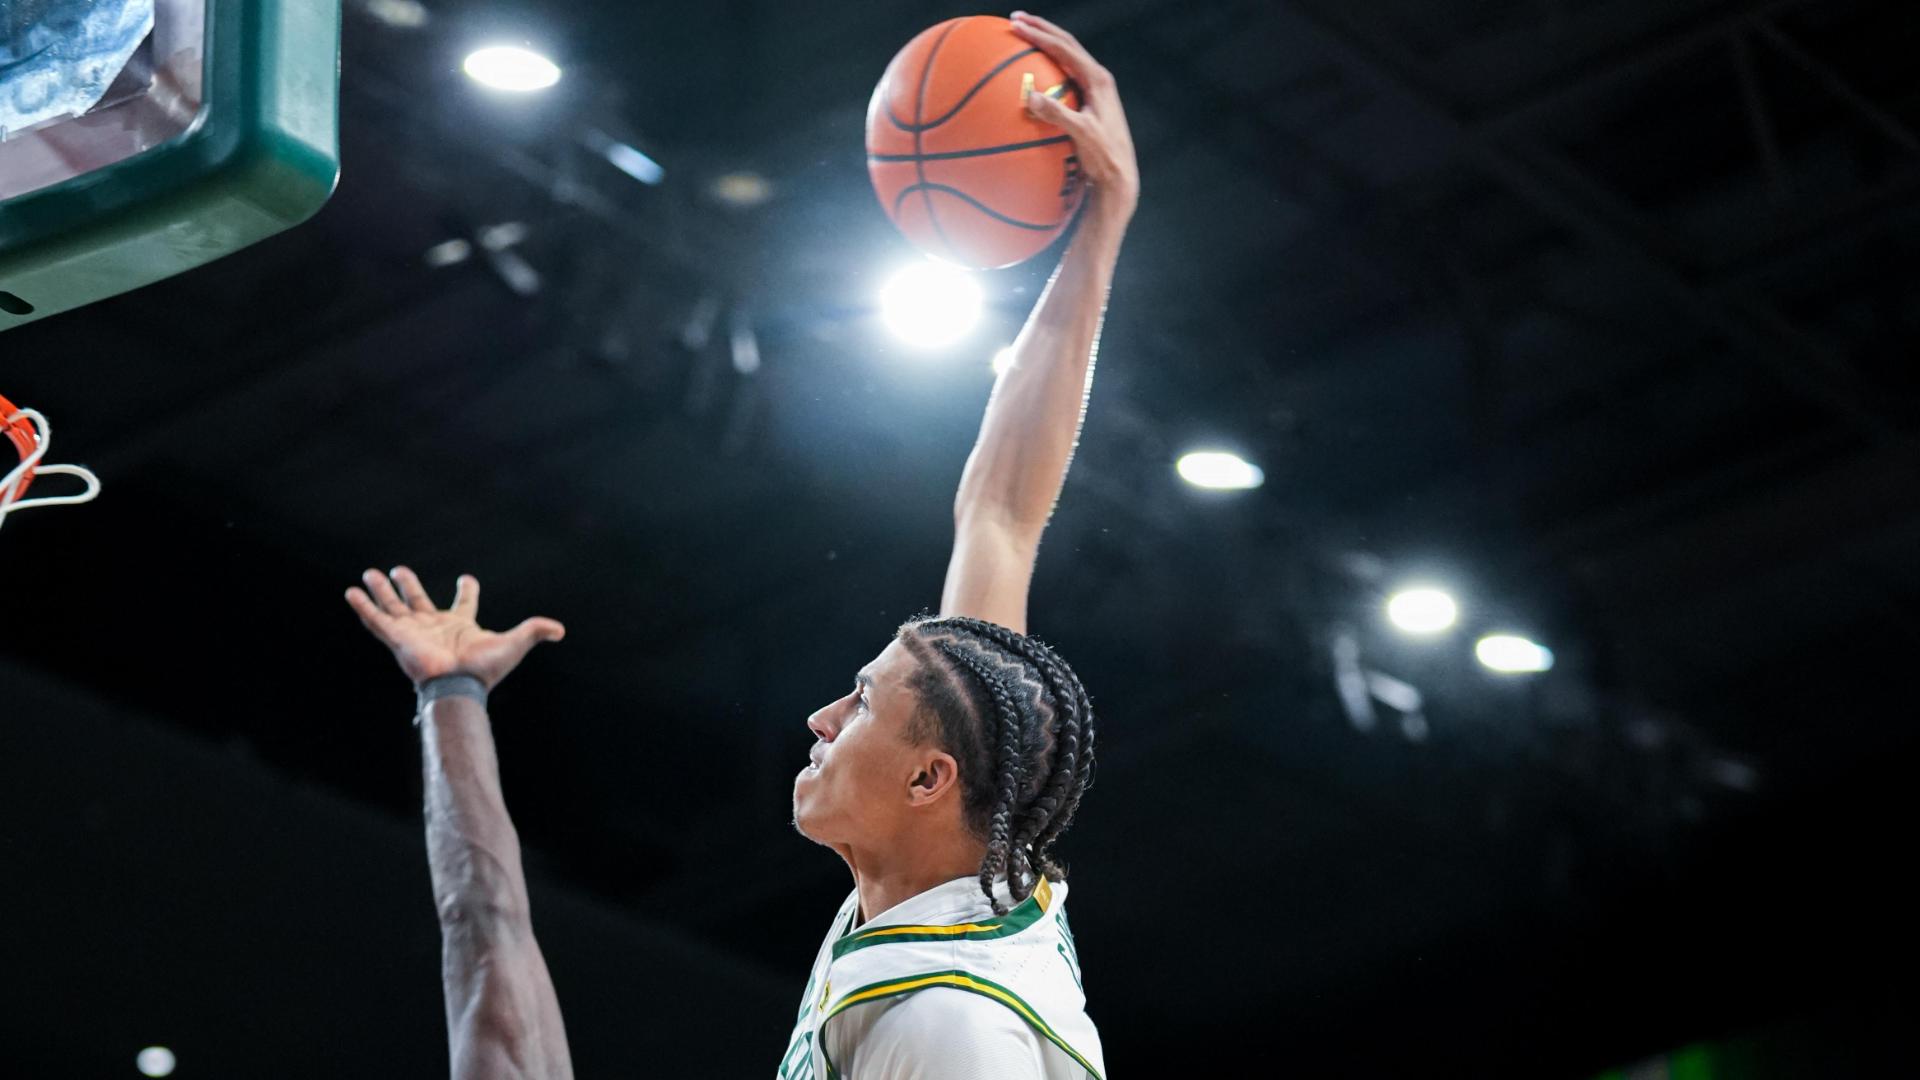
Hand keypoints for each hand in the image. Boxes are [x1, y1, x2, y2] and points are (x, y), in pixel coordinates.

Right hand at [345, 566, 564, 690]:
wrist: (459, 685)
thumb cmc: (484, 669)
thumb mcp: (514, 643)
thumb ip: (535, 631)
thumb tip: (561, 630)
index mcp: (460, 625)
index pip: (464, 603)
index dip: (467, 590)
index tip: (468, 578)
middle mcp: (434, 627)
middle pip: (418, 601)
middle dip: (409, 586)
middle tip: (399, 570)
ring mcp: (414, 632)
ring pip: (393, 607)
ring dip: (381, 591)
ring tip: (369, 573)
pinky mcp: (397, 638)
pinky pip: (376, 620)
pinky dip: (363, 606)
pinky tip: (351, 592)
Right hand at [1011, 11, 1138, 221]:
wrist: (1119, 177)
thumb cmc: (1103, 157)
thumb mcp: (1081, 134)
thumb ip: (1058, 114)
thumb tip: (1030, 95)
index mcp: (1098, 80)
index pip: (1065, 48)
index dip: (1040, 34)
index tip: (1017, 26)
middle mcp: (1098, 79)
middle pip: (1066, 44)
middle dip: (1042, 29)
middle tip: (1017, 20)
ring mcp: (1095, 90)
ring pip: (1067, 57)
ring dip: (1046, 44)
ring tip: (1024, 37)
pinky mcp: (1090, 103)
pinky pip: (1065, 77)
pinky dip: (1048, 69)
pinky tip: (1032, 76)